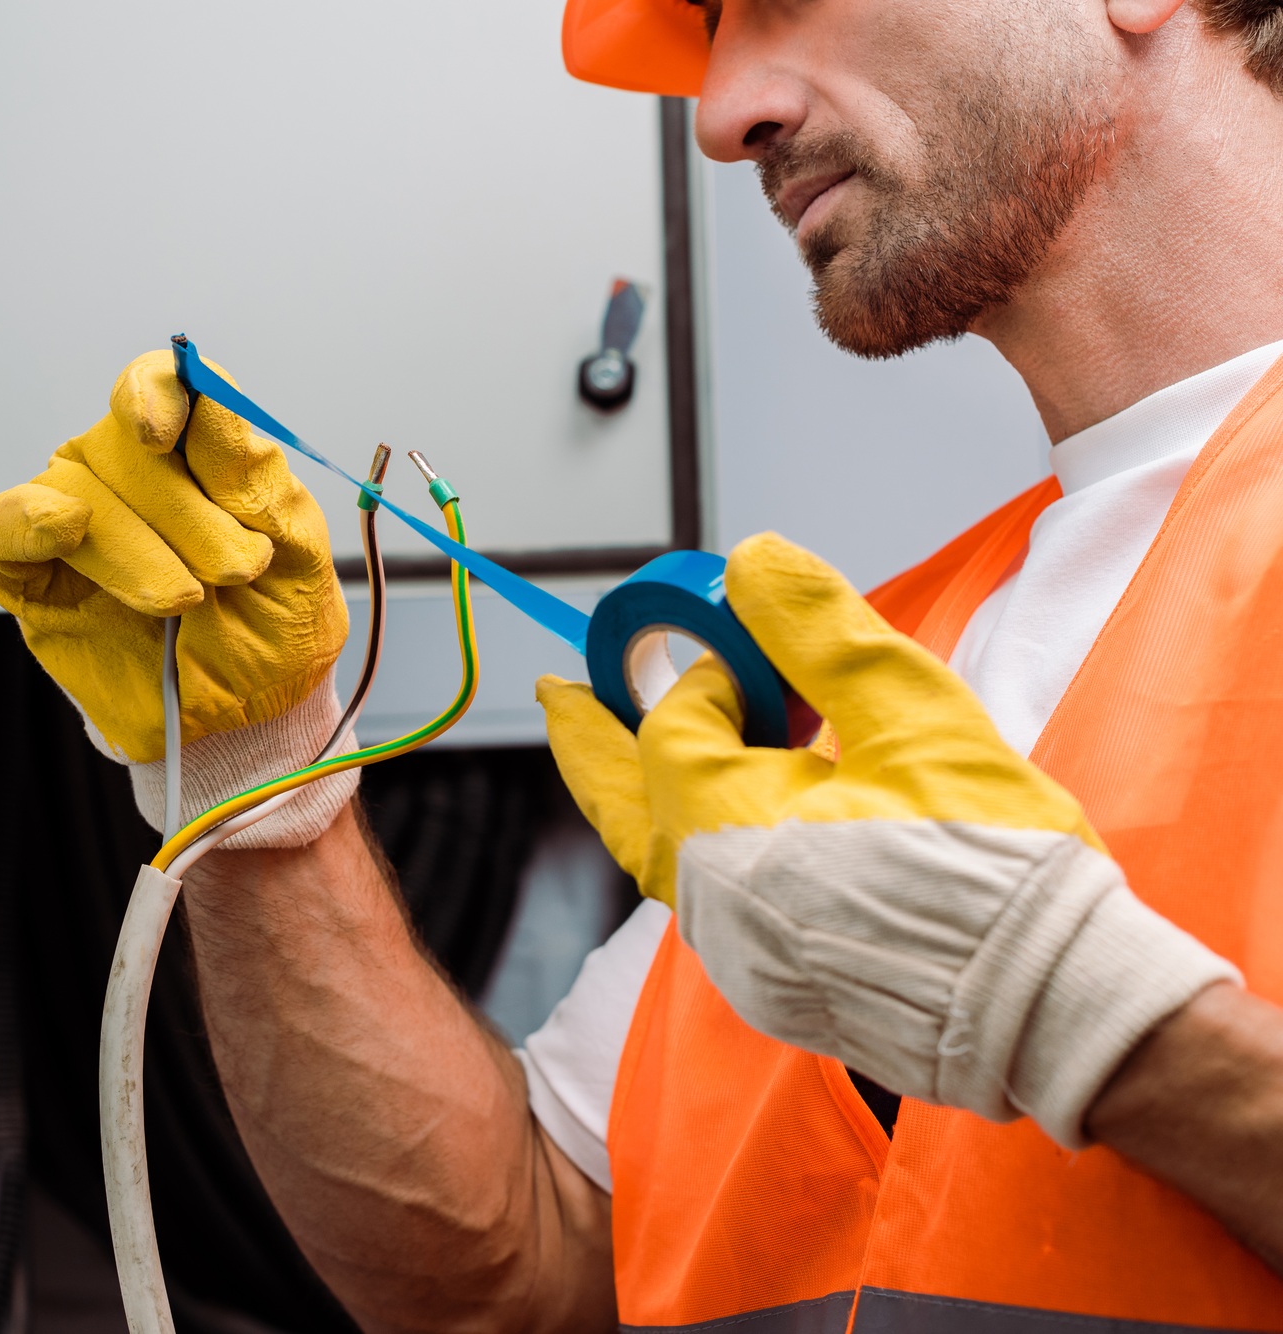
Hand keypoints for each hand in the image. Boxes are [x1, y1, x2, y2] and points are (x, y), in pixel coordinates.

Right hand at [0, 350, 352, 842]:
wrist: (250, 716)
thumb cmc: (272, 623)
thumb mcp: (293, 547)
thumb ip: (249, 471)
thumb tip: (209, 392)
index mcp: (187, 449)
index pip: (159, 387)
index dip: (156, 393)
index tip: (162, 429)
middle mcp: (121, 474)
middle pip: (120, 445)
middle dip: (183, 513)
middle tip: (235, 570)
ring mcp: (70, 520)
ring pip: (73, 492)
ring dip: (134, 547)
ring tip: (186, 600)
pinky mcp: (29, 577)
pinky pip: (0, 530)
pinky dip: (26, 520)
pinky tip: (65, 530)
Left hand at [545, 533, 1238, 1145]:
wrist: (1053, 1010)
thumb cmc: (996, 870)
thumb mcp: (915, 721)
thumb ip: (822, 637)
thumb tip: (754, 561)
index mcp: (722, 830)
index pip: (678, 726)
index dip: (714, 675)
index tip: (764, 649)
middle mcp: (707, 901)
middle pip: (623, 801)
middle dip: (590, 739)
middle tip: (557, 693)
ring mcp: (736, 953)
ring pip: (657, 858)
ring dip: (641, 793)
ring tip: (622, 749)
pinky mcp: (774, 984)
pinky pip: (706, 901)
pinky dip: (697, 845)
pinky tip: (731, 822)